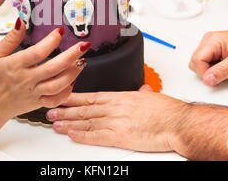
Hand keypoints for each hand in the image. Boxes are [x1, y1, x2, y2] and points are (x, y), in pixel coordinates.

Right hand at [0, 19, 90, 121]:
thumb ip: (10, 39)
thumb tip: (21, 22)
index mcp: (16, 66)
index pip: (37, 53)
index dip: (51, 41)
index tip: (60, 31)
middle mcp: (27, 80)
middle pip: (53, 68)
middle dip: (71, 56)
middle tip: (84, 45)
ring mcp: (35, 92)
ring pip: (58, 85)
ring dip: (73, 73)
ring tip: (82, 61)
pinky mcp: (39, 102)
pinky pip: (56, 100)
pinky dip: (67, 92)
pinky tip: (73, 80)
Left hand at [46, 86, 188, 152]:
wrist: (177, 122)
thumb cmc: (167, 110)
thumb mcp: (152, 97)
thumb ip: (143, 94)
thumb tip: (142, 91)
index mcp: (120, 97)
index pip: (91, 96)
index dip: (74, 97)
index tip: (63, 97)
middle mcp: (115, 107)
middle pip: (84, 109)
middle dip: (65, 110)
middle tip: (50, 110)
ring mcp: (116, 121)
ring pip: (86, 121)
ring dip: (68, 122)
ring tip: (54, 122)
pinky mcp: (120, 136)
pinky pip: (96, 135)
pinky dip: (82, 135)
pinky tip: (71, 134)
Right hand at [189, 30, 227, 85]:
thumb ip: (223, 71)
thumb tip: (208, 79)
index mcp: (213, 40)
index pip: (197, 59)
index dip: (205, 72)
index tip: (216, 78)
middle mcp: (209, 41)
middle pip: (194, 61)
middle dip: (206, 72)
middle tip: (223, 73)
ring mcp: (210, 45)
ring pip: (198, 63)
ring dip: (209, 70)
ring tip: (225, 68)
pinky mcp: (213, 50)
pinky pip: (205, 63)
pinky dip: (212, 68)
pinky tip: (224, 66)